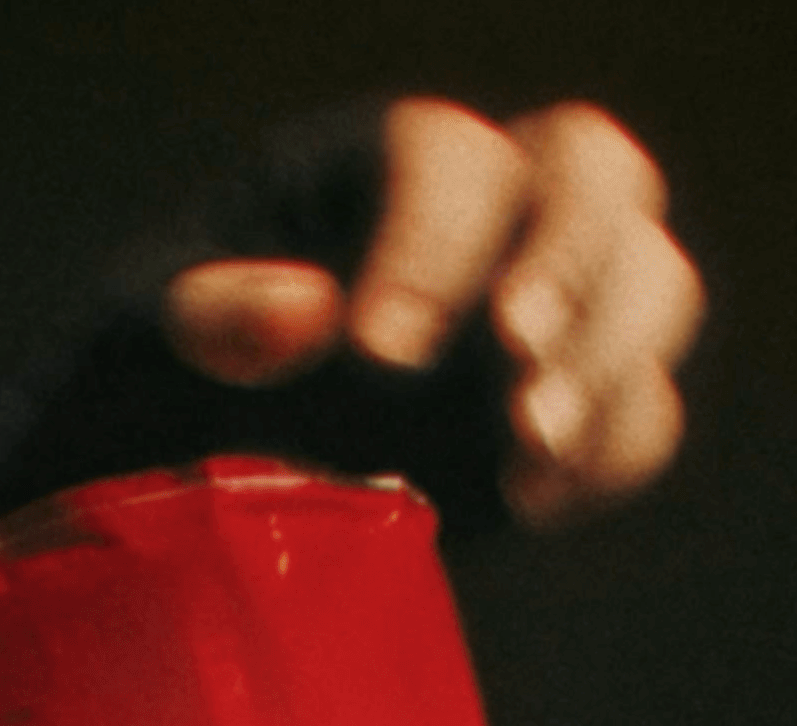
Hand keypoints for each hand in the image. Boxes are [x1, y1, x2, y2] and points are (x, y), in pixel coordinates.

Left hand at [164, 99, 704, 523]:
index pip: (451, 155)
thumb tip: (304, 311)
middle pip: (598, 174)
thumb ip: (209, 316)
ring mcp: (541, 315)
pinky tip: (532, 500)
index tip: (380, 353)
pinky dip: (611, 452)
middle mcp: (482, 218)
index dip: (436, 240)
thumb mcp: (141, 343)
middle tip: (512, 360)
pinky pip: (644, 412)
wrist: (181, 489)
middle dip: (573, 266)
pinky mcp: (564, 416)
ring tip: (526, 443)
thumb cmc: (150, 384)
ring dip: (612, 360)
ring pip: (656, 281)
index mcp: (370, 170)